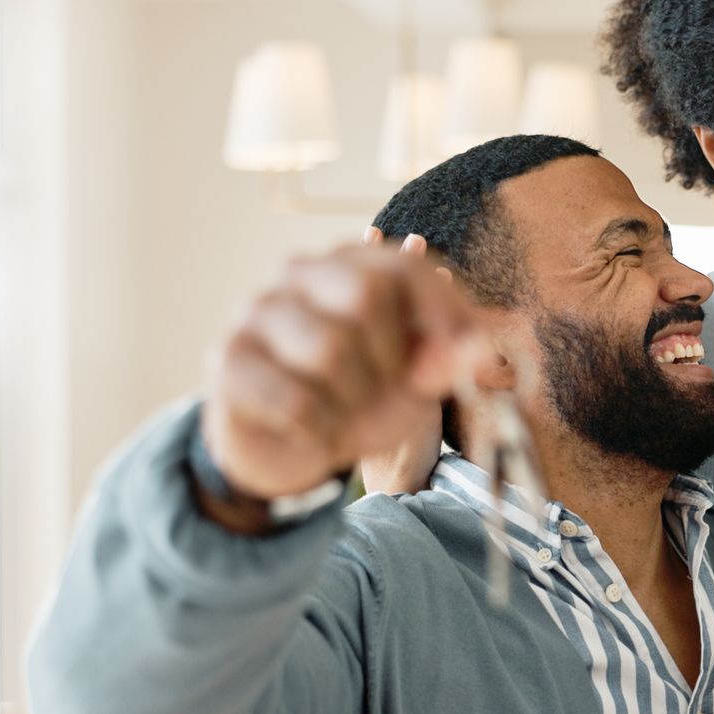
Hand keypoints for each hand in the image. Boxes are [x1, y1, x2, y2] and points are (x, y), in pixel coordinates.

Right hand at [202, 240, 472, 514]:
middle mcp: (300, 273)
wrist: (285, 448)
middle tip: (386, 388)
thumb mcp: (412, 383)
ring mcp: (257, 311)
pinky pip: (294, 398)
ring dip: (353, 400)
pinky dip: (318, 428)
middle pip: (367, 294)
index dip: (446, 308)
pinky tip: (312, 430)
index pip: (405, 266)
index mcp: (351, 265)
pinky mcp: (227, 358)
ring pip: (330, 350)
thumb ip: (447, 362)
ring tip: (343, 411)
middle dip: (392, 358)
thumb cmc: (355, 400)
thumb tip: (485, 349)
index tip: (474, 355)